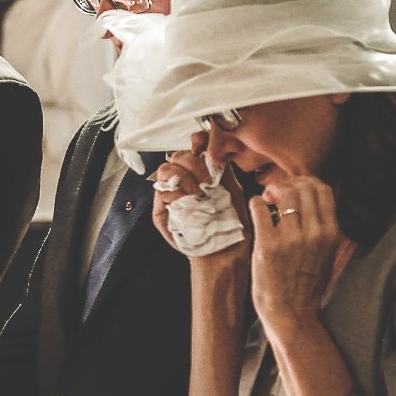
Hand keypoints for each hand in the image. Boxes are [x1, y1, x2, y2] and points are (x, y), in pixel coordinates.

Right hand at [151, 132, 248, 262]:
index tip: (203, 143)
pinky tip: (190, 199)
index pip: (192, 149)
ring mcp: (171, 197)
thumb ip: (221, 167)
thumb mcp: (234, 190)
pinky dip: (176, 191)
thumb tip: (211, 142)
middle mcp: (184, 183)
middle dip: (193, 163)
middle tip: (208, 180)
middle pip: (178, 156)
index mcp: (201, 175)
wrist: (226, 254)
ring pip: (166, 170)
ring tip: (199, 192)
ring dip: (184, 177)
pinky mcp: (162, 212)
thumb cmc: (233, 227)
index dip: (196, 142)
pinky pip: (161, 191)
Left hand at [246, 176, 343, 329]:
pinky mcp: (268, 246)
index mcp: (330, 233)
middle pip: (303, 186)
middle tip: (275, 194)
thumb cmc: (305, 283)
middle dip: (286, 184)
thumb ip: (321, 227)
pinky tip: (256, 210)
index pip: (322, 189)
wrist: (292, 313)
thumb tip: (309, 198)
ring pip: (282, 192)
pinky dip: (256, 203)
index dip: (304, 182)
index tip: (293, 189)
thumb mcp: (325, 253)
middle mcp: (314, 233)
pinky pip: (259, 207)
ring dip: (270, 191)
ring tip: (266, 202)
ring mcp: (291, 239)